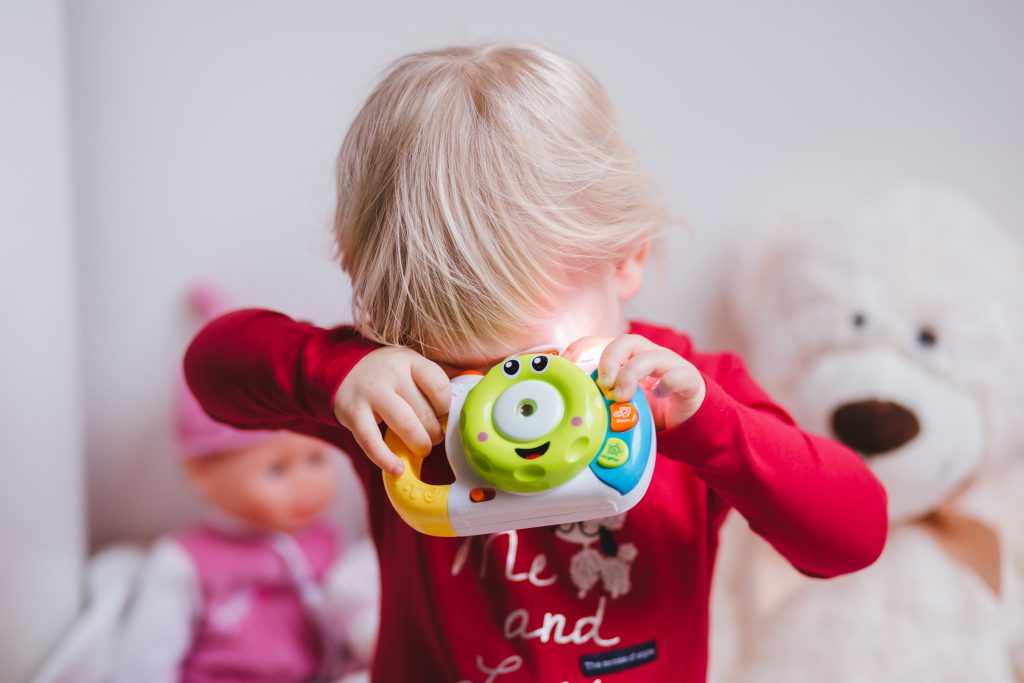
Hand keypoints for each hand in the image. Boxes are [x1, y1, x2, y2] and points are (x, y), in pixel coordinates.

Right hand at [333, 347, 450, 474]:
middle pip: (424, 411)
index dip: (447, 408)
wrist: (340, 369)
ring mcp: (370, 394)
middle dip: (435, 432)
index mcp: (410, 360)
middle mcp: (390, 374)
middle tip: (435, 438)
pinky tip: (397, 469)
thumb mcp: (410, 364)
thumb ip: (432, 380)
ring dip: (419, 444)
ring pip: (404, 426)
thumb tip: (465, 401)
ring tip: (422, 449)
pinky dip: (385, 459)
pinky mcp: (353, 414)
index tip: (444, 416)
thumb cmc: (385, 373)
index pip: (439, 386)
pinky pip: (371, 441)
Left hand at [565, 334, 705, 430]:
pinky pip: (678, 375)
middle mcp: (648, 356)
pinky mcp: (689, 380)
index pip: (604, 342)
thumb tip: (573, 408)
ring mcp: (670, 366)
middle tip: (603, 382)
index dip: (584, 346)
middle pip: (628, 341)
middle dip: (610, 359)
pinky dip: (667, 384)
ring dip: (632, 374)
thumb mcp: (621, 404)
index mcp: (629, 359)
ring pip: (652, 356)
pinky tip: (658, 396)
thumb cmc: (651, 408)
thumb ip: (602, 400)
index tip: (568, 360)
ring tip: (622, 397)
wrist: (688, 419)